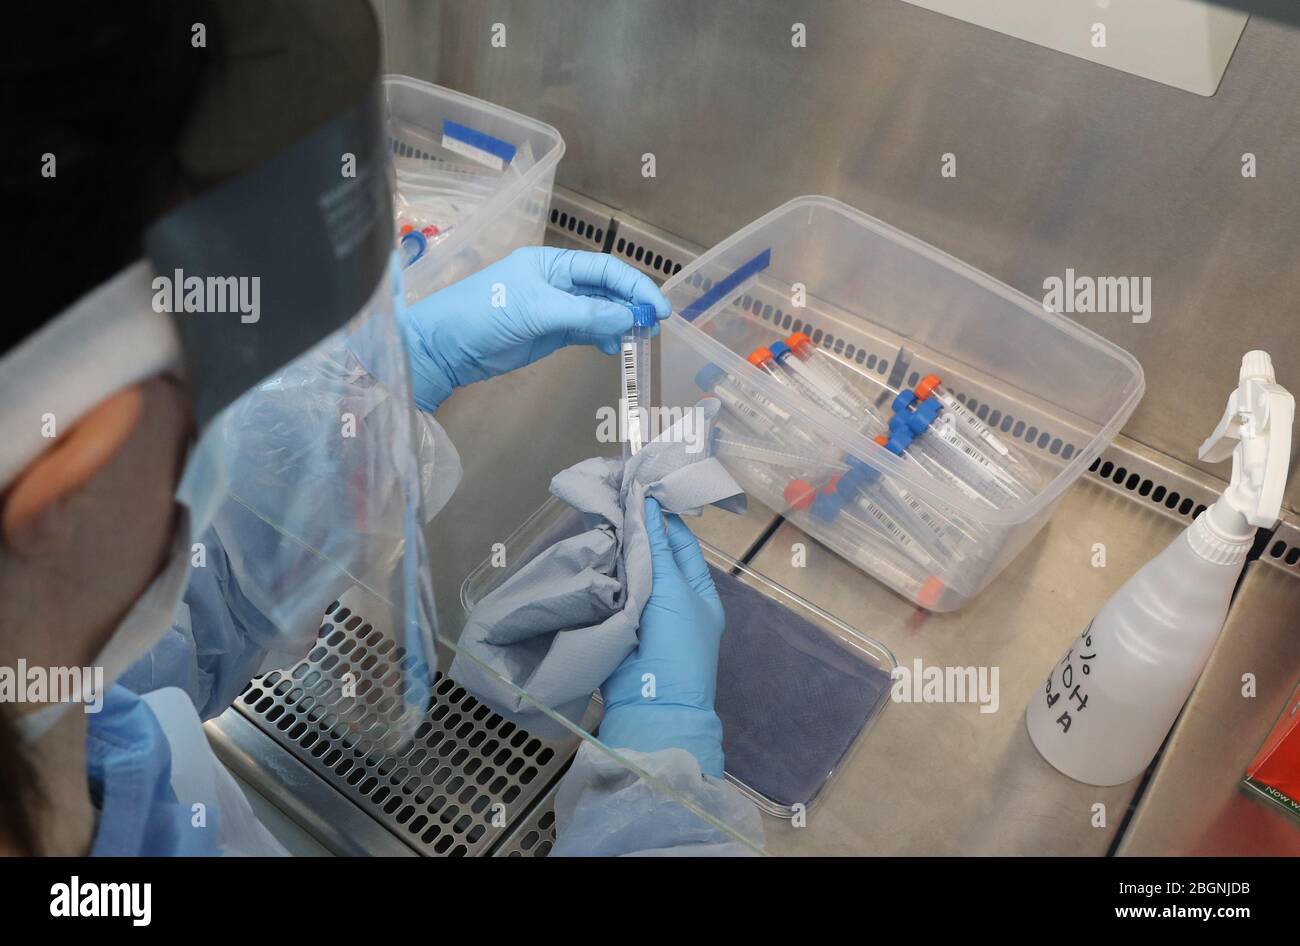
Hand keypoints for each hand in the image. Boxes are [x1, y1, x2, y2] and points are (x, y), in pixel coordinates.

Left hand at [398, 247, 669, 411]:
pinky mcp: (550, 332)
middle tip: (655, 326)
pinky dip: (604, 338)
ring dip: (621, 323)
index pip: (604, 268)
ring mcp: (555, 308)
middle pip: (606, 289)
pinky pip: (587, 331)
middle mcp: (558, 281)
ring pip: (600, 312)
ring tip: (640, 339)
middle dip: (632, 305)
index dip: (635, 285)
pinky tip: (614, 347)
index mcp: (553, 263)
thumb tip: (629, 317)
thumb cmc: (485, 314)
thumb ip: (586, 314)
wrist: (447, 347)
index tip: (658, 307)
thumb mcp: (538, 310)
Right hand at [598, 498, 726, 776]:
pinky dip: (601, 572)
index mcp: (697, 591)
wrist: (651, 701)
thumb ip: (656, 548)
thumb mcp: (673, 591)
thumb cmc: (676, 644)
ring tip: (595, 517)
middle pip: (651, 556)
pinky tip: (587, 548)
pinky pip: (610, 590)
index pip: (679, 544)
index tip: (639, 493)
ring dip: (615, 549)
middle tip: (610, 500)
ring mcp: (643, 612)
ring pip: (628, 571)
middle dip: (633, 532)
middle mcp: (671, 599)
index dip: (661, 519)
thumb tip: (648, 505)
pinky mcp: (616, 622)